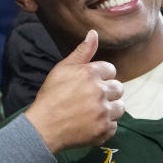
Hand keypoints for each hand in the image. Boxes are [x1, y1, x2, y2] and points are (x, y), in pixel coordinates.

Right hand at [26, 30, 123, 152]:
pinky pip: (114, 125)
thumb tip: (93, 33)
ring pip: (119, 107)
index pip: (110, 70)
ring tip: (92, 112)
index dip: (100, 77)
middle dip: (107, 92)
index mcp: (91, 74)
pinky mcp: (104, 130)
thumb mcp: (62, 69)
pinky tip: (91, 124)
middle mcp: (100, 91)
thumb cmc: (51, 97)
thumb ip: (82, 51)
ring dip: (109, 109)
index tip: (89, 85)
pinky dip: (104, 126)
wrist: (43, 127)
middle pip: (118, 88)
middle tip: (90, 99)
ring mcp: (104, 112)